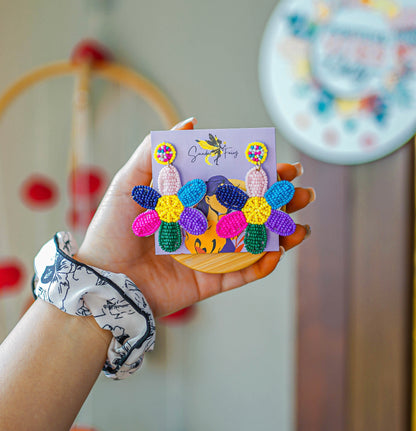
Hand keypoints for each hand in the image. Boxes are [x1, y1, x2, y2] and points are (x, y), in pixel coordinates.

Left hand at [76, 118, 313, 317]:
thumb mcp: (130, 183)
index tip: (282, 166)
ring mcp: (210, 256)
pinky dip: (263, 266)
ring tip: (303, 227)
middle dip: (280, 204)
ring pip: (254, 243)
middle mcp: (206, 227)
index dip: (258, 176)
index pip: (233, 185)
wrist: (104, 279)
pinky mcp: (210, 283)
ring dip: (282, 235)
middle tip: (305, 194)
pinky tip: (278, 253)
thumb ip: (155, 152)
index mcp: (193, 203)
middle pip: (250, 213)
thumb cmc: (113, 229)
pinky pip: (243, 275)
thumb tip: (191, 122)